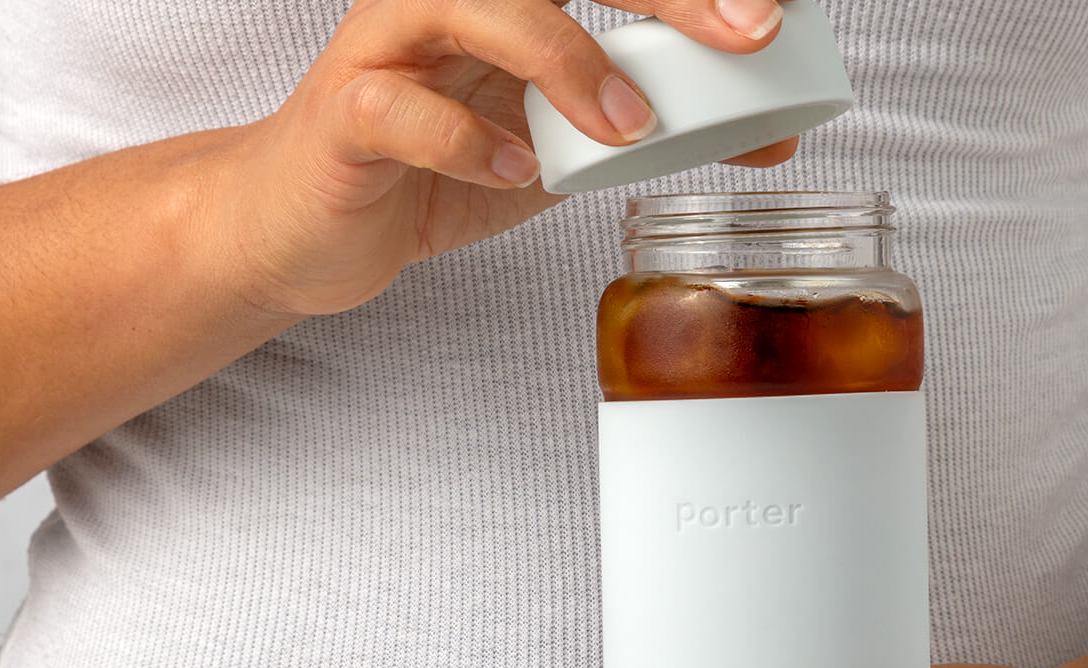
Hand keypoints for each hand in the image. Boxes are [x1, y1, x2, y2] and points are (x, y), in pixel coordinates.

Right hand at [221, 0, 799, 316]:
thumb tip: (770, 136)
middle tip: (746, 36)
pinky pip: (401, 108)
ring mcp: (390, 42)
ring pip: (473, 3)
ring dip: (566, 62)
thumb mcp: (566, 148)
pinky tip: (512, 172)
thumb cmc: (438, 166)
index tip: (773, 20)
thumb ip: (650, 131)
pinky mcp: (346, 111)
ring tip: (627, 129)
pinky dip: (465, 142)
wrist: (314, 226)